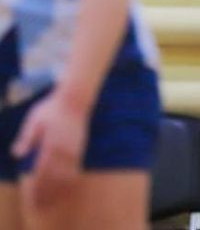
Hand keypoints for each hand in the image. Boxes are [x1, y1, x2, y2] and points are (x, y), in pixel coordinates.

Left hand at [11, 92, 87, 208]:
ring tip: (52, 199)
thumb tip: (16, 154)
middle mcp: (64, 149)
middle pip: (55, 177)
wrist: (76, 97)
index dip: (37, 187)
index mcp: (50, 143)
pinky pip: (76, 167)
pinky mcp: (80, 146)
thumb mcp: (34, 118)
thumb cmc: (53, 107)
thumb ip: (26, 137)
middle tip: (40, 205)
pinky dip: (70, 179)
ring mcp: (74, 148)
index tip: (32, 197)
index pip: (42, 171)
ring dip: (59, 188)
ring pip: (67, 174)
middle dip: (48, 192)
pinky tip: (66, 184)